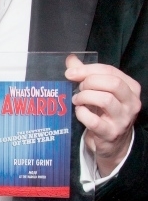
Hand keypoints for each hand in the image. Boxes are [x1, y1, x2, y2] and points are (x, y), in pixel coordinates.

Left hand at [65, 55, 140, 176]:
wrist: (111, 142)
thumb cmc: (104, 110)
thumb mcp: (99, 90)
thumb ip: (85, 73)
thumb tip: (71, 58)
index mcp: (130, 87)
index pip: (110, 71)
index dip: (87, 69)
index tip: (70, 73)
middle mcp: (131, 103)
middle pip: (112, 83)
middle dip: (89, 82)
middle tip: (79, 88)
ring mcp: (123, 119)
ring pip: (105, 100)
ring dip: (85, 96)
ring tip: (77, 99)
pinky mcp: (111, 133)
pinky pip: (94, 120)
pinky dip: (82, 113)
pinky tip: (79, 111)